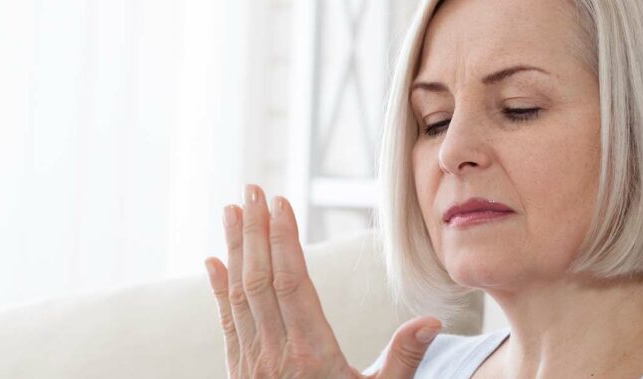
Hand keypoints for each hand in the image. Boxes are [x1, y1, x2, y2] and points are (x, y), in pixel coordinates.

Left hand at [203, 184, 442, 378]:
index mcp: (311, 356)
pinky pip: (226, 322)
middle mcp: (274, 356)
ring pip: (239, 295)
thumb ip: (404, 360)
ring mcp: (251, 364)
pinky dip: (218, 288)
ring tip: (231, 209)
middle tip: (252, 189)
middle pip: (259, 280)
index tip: (281, 203)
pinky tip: (212, 261)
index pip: (291, 284)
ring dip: (235, 249)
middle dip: (255, 231)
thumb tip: (430, 320)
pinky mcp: (239, 373)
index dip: (284, 240)